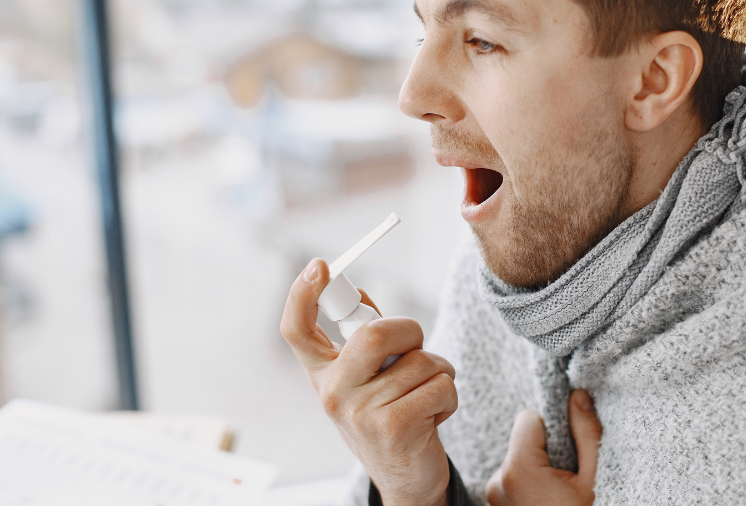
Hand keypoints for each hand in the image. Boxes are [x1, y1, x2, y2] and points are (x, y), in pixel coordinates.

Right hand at [281, 259, 456, 505]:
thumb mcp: (369, 379)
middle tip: (416, 346)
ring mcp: (361, 413)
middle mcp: (332, 393)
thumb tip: (359, 293)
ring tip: (424, 396)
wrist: (407, 479)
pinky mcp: (394, 429)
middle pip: (374, 333)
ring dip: (438, 372)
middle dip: (410, 331)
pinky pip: (440, 385)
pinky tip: (433, 416)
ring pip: (421, 360)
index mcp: (322, 374)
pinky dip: (449, 396)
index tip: (319, 266)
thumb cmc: (390, 416)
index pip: (296, 330)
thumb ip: (365, 340)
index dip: (302, 295)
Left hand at [485, 390, 601, 505]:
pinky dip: (527, 480)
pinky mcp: (493, 500)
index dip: (551, 427)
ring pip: (517, 456)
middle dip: (544, 448)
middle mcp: (498, 480)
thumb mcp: (592, 479)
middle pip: (522, 438)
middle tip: (563, 476)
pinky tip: (543, 497)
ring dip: (536, 465)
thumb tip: (578, 396)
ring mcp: (493, 493)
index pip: (528, 418)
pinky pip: (511, 474)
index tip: (565, 449)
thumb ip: (586, 434)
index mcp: (519, 469)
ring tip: (554, 490)